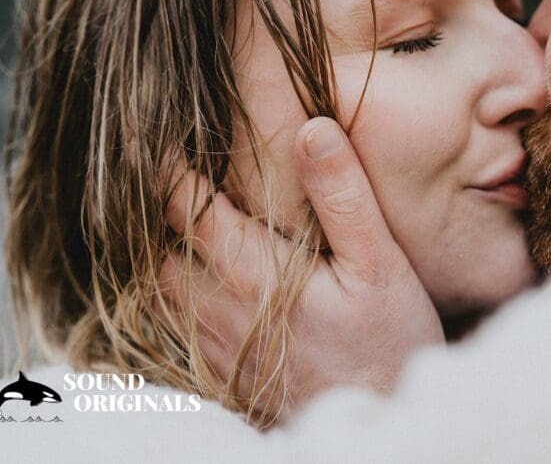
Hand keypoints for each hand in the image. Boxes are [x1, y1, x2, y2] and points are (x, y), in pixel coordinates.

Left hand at [155, 117, 443, 424]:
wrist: (383, 422)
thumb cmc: (390, 339)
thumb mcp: (380, 261)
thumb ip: (343, 196)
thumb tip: (312, 129)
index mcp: (254, 275)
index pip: (186, 209)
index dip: (168, 171)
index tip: (166, 140)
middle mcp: (221, 313)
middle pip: (161, 253)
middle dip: (165, 218)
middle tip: (184, 184)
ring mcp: (217, 350)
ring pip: (162, 294)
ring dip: (169, 259)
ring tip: (192, 231)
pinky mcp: (223, 377)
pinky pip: (176, 332)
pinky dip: (178, 301)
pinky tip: (208, 287)